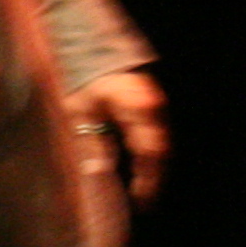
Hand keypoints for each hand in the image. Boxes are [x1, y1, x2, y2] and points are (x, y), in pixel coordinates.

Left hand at [71, 69, 169, 207]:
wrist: (93, 46)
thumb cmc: (84, 77)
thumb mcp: (81, 111)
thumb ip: (92, 141)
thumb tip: (98, 172)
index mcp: (137, 109)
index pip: (150, 153)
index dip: (148, 180)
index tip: (141, 200)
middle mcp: (154, 107)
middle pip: (163, 151)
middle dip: (155, 177)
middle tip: (146, 200)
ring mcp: (157, 103)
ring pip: (165, 143)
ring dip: (156, 166)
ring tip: (145, 187)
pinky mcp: (154, 103)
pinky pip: (160, 133)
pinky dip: (154, 152)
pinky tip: (144, 164)